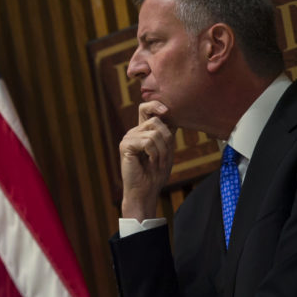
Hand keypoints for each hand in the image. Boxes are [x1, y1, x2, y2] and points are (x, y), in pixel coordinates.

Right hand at [119, 101, 175, 220]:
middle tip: (164, 157)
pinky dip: (154, 154)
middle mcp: (134, 132)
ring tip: (157, 163)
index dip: (155, 104)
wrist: (145, 191)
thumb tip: (172, 116)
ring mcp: (128, 138)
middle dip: (166, 139)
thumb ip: (167, 133)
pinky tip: (150, 163)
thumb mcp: (167, 150)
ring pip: (154, 133)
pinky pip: (148, 142)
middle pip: (155, 121)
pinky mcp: (125, 146)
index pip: (145, 108)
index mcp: (142, 131)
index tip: (166, 110)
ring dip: (162, 151)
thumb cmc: (156, 173)